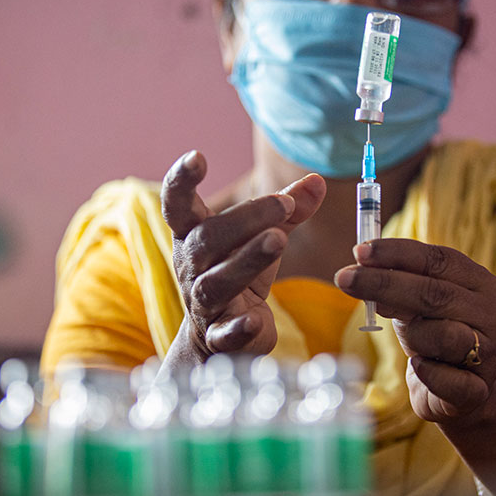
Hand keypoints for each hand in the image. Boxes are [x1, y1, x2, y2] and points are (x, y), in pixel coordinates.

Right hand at [161, 151, 325, 362]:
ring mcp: (203, 304)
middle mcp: (191, 267)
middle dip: (245, 218)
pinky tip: (255, 319)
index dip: (182, 181)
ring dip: (246, 260)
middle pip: (207, 238)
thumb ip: (288, 209)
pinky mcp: (218, 337)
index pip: (178, 206)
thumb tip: (318, 180)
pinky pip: (223, 333)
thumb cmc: (239, 273)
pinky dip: (237, 328)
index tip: (197, 157)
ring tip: (279, 239)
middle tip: (284, 204)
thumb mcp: (262, 237)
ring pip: (216, 282)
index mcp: (194, 236)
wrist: (219, 338)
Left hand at [334, 239, 495, 422]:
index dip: (397, 253)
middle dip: (384, 283)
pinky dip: (426, 372)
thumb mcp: (416, 305)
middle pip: (434, 293)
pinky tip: (418, 367)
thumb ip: (397, 285)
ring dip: (412, 335)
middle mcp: (491, 314)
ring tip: (406, 338)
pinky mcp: (478, 390)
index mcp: (480, 283)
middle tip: (344, 278)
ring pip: (442, 336)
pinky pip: (445, 379)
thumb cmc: (434, 336)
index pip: (438, 259)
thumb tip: (361, 267)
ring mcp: (489, 353)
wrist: (462, 392)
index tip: (359, 251)